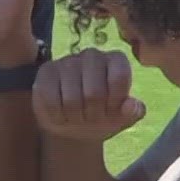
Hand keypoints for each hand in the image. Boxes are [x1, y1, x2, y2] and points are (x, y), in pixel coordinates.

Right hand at [32, 49, 146, 142]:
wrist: (73, 125)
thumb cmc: (103, 116)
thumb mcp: (123, 118)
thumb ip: (134, 111)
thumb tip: (130, 105)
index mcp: (116, 60)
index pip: (119, 78)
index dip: (114, 104)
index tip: (111, 111)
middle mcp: (92, 55)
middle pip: (94, 93)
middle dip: (93, 115)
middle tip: (92, 118)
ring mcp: (67, 61)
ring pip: (71, 100)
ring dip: (75, 118)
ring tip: (77, 117)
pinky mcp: (46, 72)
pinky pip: (51, 101)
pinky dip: (58, 116)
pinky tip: (61, 114)